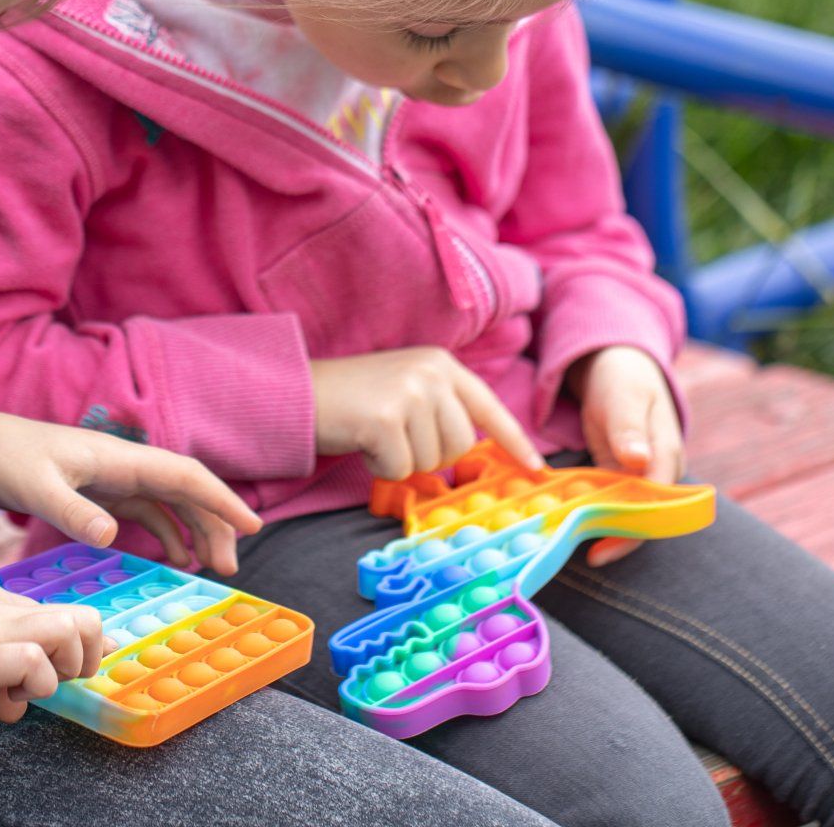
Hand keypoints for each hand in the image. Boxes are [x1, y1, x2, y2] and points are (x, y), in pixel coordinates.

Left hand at [0, 392, 262, 573]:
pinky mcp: (93, 492)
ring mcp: (109, 478)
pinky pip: (143, 512)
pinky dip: (165, 533)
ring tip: (212, 567)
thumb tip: (113, 537)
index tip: (251, 527)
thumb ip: (71, 512)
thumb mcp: (33, 488)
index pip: (183, 475)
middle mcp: (121, 464)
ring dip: (194, 531)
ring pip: (167, 503)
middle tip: (231, 567)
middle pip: (184, 490)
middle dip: (214, 523)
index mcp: (117, 457)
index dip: (221, 500)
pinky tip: (173, 558)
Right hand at [0, 560, 107, 721]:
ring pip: (69, 634)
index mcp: (3, 606)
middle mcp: (9, 613)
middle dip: (80, 662)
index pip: (70, 617)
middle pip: (86, 622)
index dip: (82, 649)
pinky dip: (26, 685)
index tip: (67, 672)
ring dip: (53, 676)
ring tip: (12, 688)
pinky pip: (30, 660)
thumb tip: (11, 703)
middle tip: (39, 682)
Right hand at [311, 347, 543, 480]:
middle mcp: (431, 373)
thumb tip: (468, 451)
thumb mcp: (405, 391)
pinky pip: (401, 469)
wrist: (296, 392)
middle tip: (394, 437)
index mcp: (441, 364)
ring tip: (374, 435)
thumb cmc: (350, 401)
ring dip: (402, 461)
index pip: (489, 407)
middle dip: (429, 456)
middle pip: (460, 445)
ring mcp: (410, 393)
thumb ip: (440, 411)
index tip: (537, 467)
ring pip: (432, 462)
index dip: (515, 441)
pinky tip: (361, 443)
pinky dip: (380, 468)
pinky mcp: (386, 419)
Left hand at [567, 346, 684, 565]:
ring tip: (571, 545)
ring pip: (626, 514)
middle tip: (588, 557)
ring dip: (603, 531)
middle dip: (619, 539)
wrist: (615, 367)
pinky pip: (608, 502)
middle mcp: (657, 472)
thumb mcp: (625, 396)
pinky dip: (592, 513)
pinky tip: (569, 525)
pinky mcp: (618, 477)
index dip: (634, 528)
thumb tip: (640, 460)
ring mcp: (638, 477)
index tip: (604, 547)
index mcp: (666, 454)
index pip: (657, 502)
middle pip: (645, 517)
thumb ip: (630, 428)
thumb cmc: (624, 378)